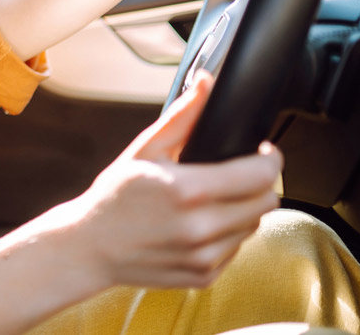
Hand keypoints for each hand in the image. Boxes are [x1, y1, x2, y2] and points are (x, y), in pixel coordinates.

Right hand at [64, 71, 282, 288]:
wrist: (89, 247)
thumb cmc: (113, 197)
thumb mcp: (144, 150)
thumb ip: (182, 116)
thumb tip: (206, 82)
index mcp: (187, 191)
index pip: (261, 174)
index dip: (270, 158)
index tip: (262, 151)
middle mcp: (200, 228)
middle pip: (266, 201)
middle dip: (258, 183)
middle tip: (238, 173)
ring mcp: (204, 256)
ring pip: (254, 226)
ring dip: (243, 209)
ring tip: (213, 200)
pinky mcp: (205, 276)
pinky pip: (236, 249)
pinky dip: (226, 235)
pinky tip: (199, 225)